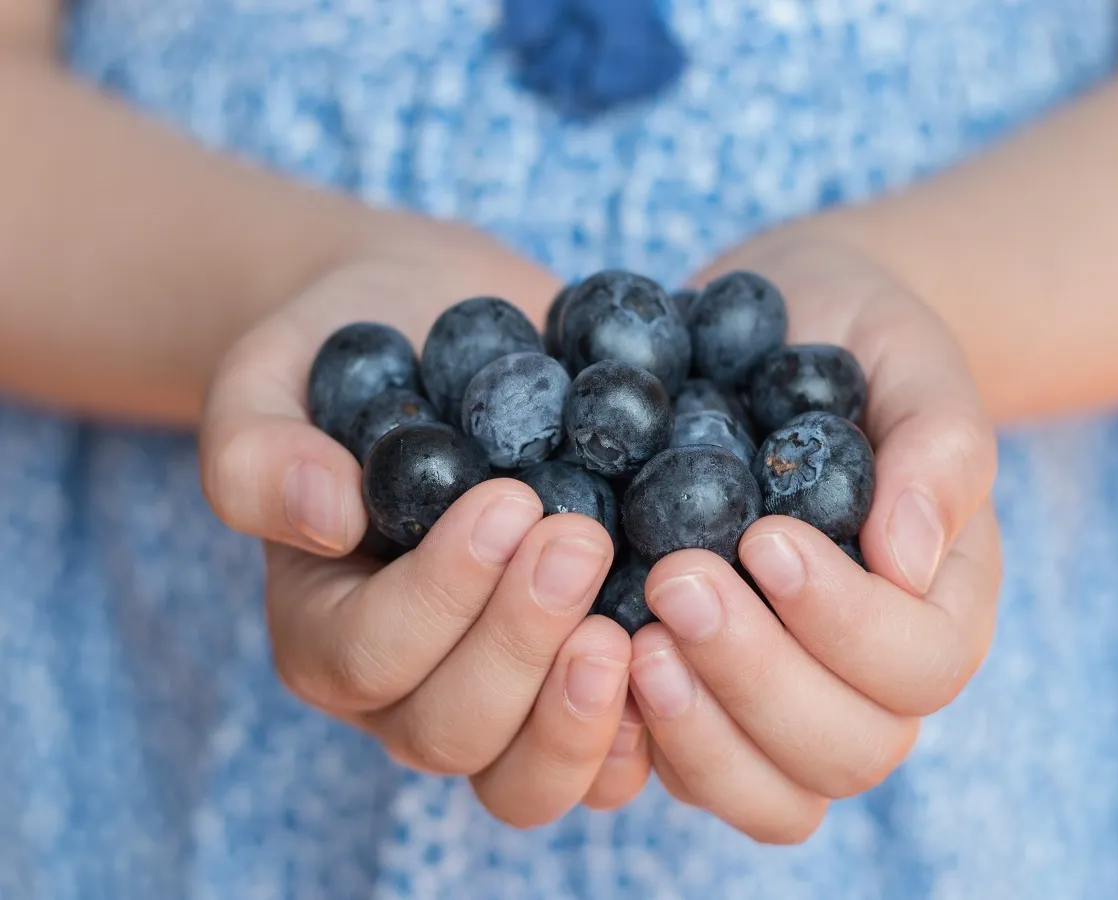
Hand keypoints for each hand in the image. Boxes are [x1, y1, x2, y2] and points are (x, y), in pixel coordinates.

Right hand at [198, 223, 651, 826]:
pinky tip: (689, 654)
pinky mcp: (572, 683)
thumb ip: (258, 450)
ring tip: (640, 626)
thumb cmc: (354, 355)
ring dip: (583, 714)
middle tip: (581, 542)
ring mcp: (497, 698)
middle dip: (520, 647)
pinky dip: (651, 726)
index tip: (510, 501)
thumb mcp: (274, 378)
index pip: (369, 654)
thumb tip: (324, 515)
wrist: (447, 338)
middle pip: (452, 733)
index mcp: (325, 627)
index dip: (441, 597)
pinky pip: (607, 754)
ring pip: (526, 778)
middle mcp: (406, 687)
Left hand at [630, 237, 1001, 842]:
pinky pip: (688, 770)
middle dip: (758, 678)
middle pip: (848, 751)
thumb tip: (906, 559)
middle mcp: (867, 674)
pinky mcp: (703, 697)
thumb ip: (937, 448)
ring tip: (632, 642)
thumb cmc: (852, 343)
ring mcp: (782, 698)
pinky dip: (640, 741)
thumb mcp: (910, 360)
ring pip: (772, 795)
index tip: (763, 537)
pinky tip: (593, 660)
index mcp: (936, 602)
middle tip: (676, 581)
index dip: (844, 623)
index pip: (919, 665)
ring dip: (700, 733)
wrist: (769, 334)